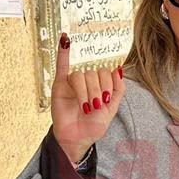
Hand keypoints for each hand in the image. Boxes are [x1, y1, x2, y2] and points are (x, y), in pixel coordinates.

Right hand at [51, 33, 124, 163]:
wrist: (77, 139)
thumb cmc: (92, 125)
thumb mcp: (112, 109)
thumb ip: (118, 90)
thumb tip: (118, 69)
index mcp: (99, 84)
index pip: (105, 72)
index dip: (107, 85)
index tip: (105, 100)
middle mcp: (86, 81)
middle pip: (93, 73)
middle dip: (96, 91)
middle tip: (94, 106)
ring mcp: (72, 82)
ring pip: (80, 75)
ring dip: (84, 92)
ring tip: (84, 107)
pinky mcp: (59, 85)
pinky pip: (61, 65)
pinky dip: (63, 52)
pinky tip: (65, 40)